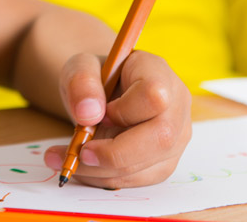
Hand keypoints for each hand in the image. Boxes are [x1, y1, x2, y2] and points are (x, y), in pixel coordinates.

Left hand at [44, 51, 190, 187]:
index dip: (124, 111)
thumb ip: (81, 82)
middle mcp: (176, 104)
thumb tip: (89, 114)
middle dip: (115, 154)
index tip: (98, 114)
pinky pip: (141, 179)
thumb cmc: (95, 78)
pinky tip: (86, 169)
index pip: (154, 96)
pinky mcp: (165, 160)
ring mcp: (176, 135)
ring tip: (71, 161)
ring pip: (150, 165)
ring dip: (104, 171)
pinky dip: (108, 178)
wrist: (101, 95)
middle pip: (161, 138)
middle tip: (80, 153)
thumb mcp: (79, 68)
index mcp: (157, 71)